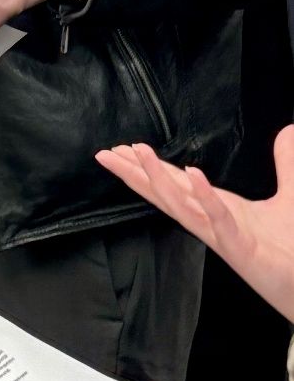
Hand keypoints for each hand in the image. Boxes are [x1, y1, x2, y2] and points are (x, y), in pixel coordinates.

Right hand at [96, 128, 293, 322]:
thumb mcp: (289, 197)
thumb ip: (286, 165)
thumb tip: (288, 131)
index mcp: (218, 210)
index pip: (175, 184)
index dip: (149, 166)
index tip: (122, 149)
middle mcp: (212, 224)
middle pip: (165, 195)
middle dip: (135, 174)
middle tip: (106, 154)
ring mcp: (224, 237)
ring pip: (181, 206)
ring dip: (159, 179)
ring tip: (139, 153)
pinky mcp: (243, 249)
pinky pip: (220, 221)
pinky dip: (205, 197)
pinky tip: (193, 174)